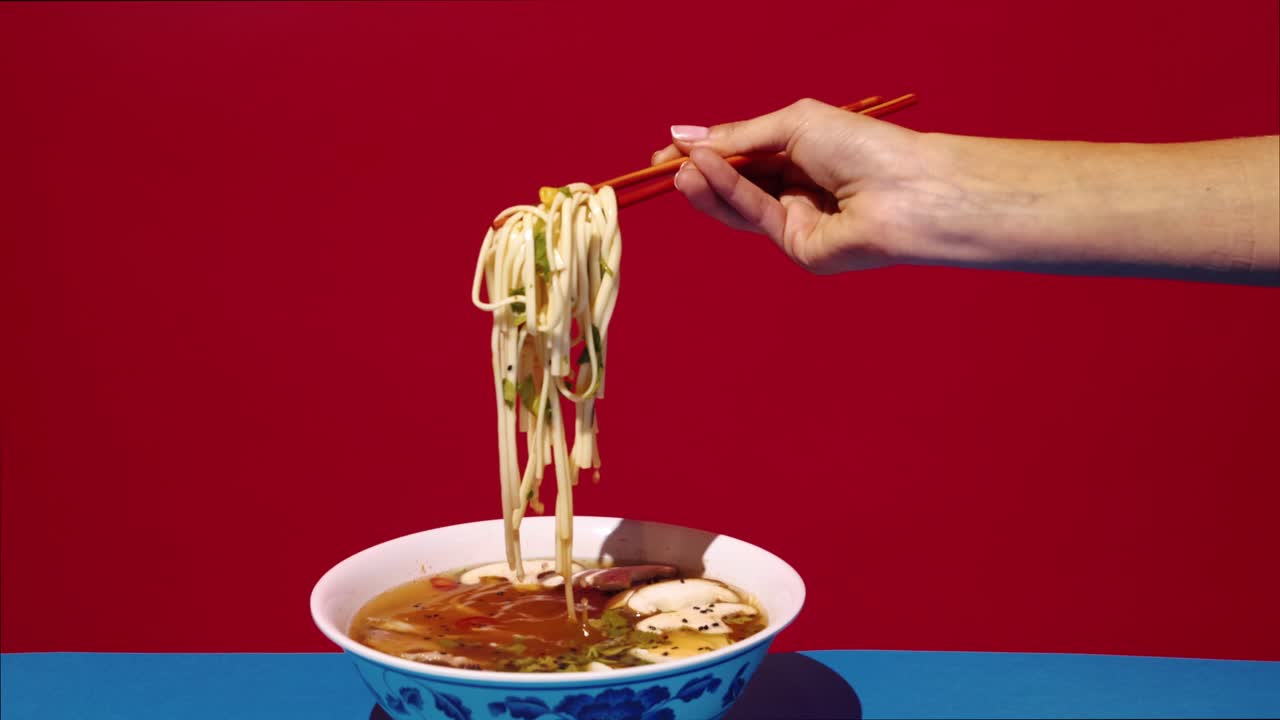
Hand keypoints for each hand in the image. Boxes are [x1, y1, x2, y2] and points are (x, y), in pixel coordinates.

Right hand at [651, 98, 928, 273]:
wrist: (908, 189)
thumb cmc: (863, 145)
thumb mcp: (793, 124)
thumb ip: (739, 136)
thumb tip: (683, 136)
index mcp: (801, 155)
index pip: (742, 155)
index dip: (703, 153)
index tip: (665, 152)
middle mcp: (796, 190)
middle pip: (734, 183)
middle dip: (698, 172)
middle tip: (661, 166)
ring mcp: (795, 222)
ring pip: (738, 205)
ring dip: (707, 186)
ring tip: (679, 171)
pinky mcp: (797, 249)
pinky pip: (755, 217)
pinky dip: (729, 193)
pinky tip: (706, 172)